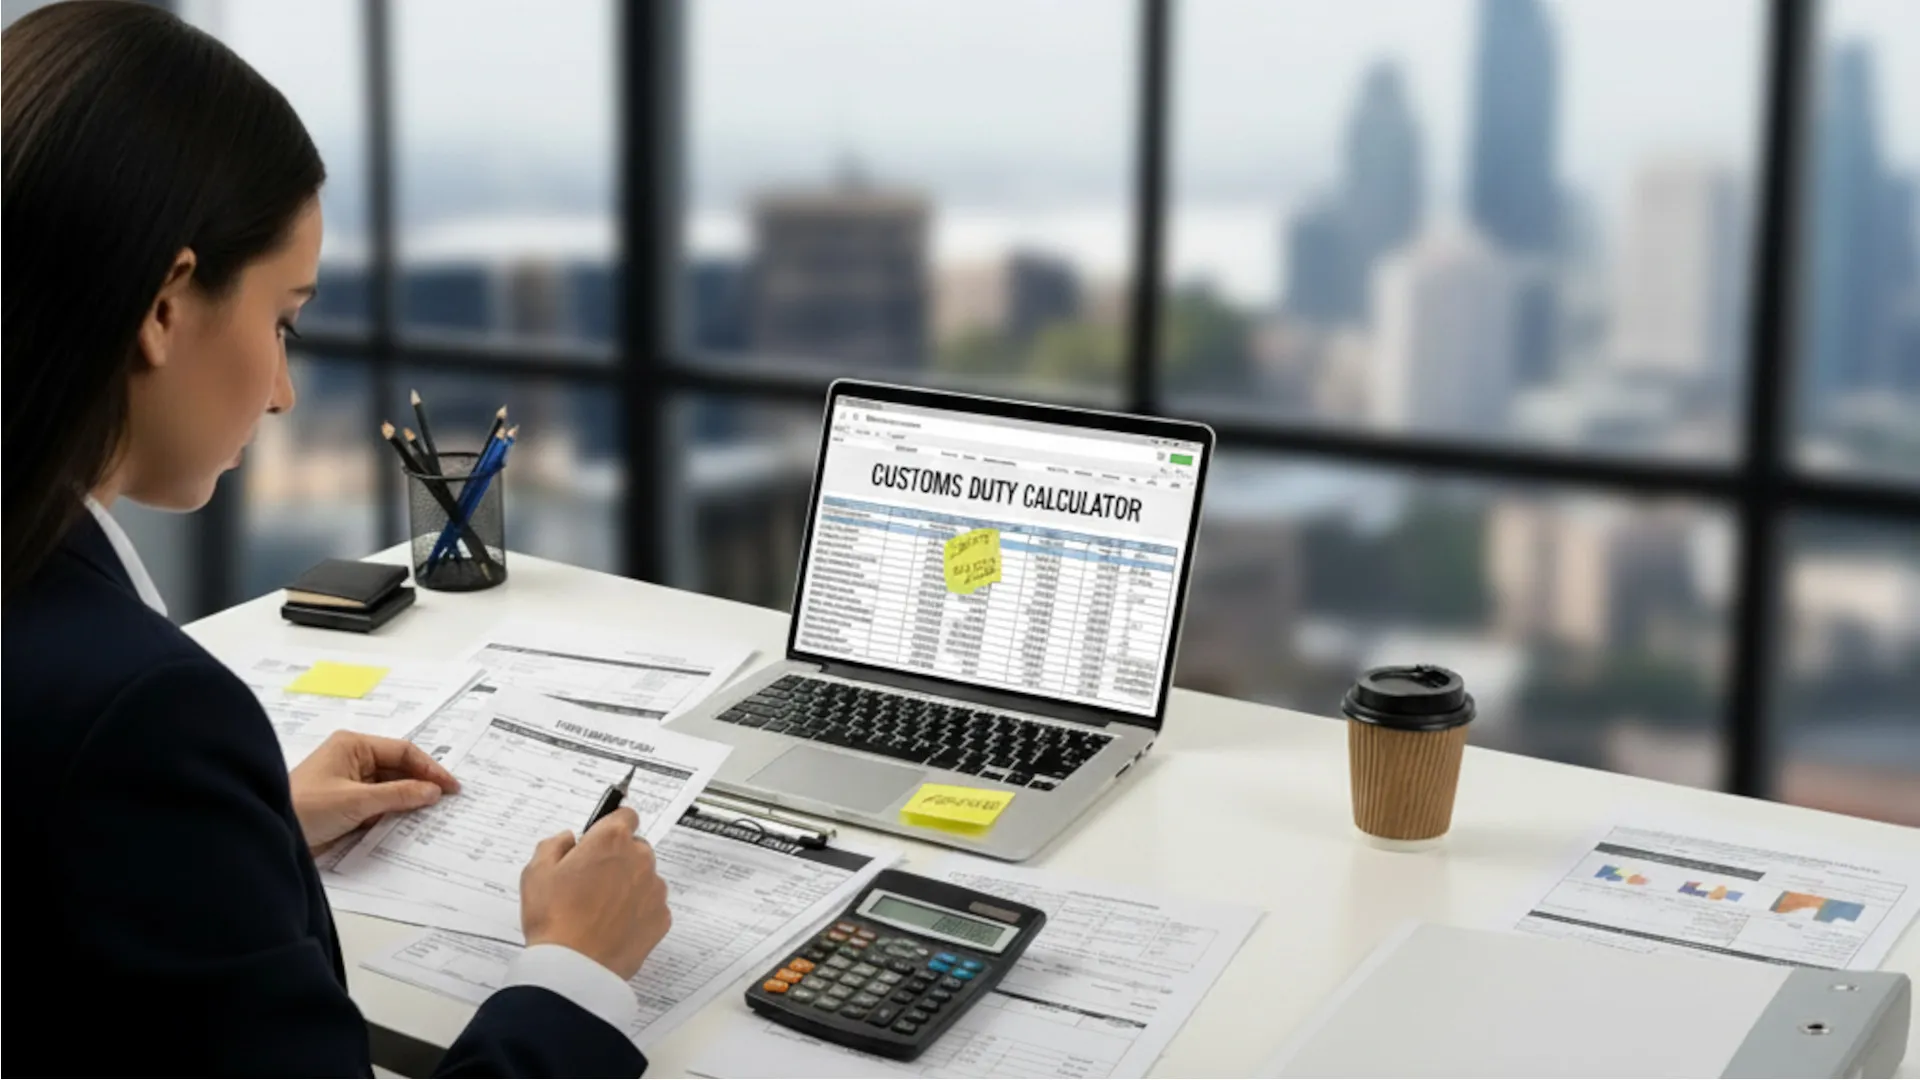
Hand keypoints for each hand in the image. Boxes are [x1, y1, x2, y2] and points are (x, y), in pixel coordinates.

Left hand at [288, 731, 459, 852]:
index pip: (402, 752)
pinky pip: (379, 803)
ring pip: (390, 787)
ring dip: (408, 800)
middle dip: (421, 784)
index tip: (451, 788)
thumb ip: (398, 795)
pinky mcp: (346, 803)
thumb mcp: (357, 801)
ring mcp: (349, 782)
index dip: (430, 769)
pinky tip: (409, 823)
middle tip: (448, 802)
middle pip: (398, 768)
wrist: (272, 835)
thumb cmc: (307, 808)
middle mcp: (353, 759)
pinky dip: (394, 812)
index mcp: (353, 745)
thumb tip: (434, 792)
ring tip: (434, 814)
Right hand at [520, 807, 671, 979]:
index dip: (610, 827)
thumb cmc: (554, 918)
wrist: (575, 967)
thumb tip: (569, 839)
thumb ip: (554, 844)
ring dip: (628, 886)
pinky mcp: (662, 917)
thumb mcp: (536, 872)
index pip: (625, 815)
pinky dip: (637, 912)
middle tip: (590, 883)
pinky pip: (651, 906)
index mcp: (611, 840)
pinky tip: (612, 927)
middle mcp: (640, 858)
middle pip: (635, 848)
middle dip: (617, 859)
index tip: (600, 840)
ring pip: (644, 878)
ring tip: (599, 911)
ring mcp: (655, 889)